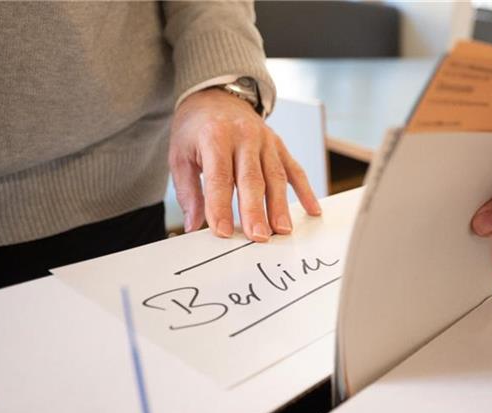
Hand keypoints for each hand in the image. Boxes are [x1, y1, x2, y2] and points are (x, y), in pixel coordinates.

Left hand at [168, 88, 321, 241]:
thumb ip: (187, 192)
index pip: (220, 178)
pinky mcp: (279, 146)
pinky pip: (294, 170)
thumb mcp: (180, 155)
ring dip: (280, 205)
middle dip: (255, 210)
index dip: (221, 207)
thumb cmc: (196, 130)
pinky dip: (305, 191)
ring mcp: (266, 141)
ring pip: (276, 177)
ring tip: (282, 230)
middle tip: (258, 236)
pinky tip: (311, 210)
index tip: (222, 232)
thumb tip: (193, 225)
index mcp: (215, 137)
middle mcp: (244, 137)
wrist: (216, 97)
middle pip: (252, 179)